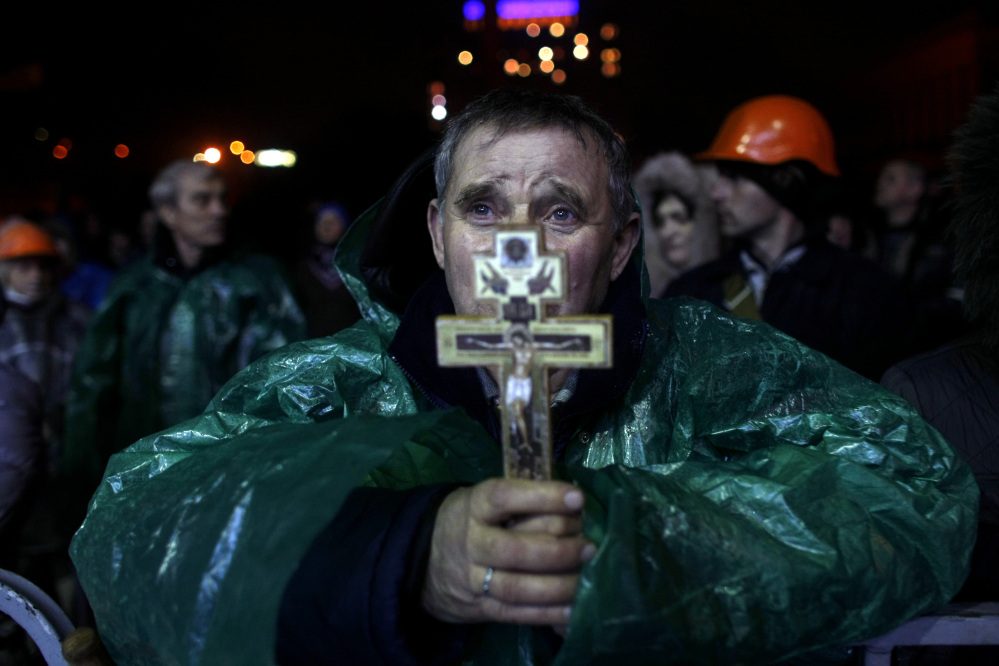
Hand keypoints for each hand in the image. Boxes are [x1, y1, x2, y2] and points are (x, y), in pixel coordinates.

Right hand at [421, 478, 594, 626]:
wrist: (428, 558)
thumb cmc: (475, 519)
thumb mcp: (486, 498)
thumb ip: (523, 499)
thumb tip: (576, 504)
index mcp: (475, 506)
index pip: (505, 497)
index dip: (543, 497)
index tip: (578, 499)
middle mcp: (472, 541)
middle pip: (515, 549)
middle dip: (558, 549)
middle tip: (589, 546)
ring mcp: (474, 578)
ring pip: (517, 587)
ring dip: (557, 585)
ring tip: (585, 576)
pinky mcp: (482, 607)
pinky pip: (517, 614)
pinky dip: (548, 613)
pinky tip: (573, 608)